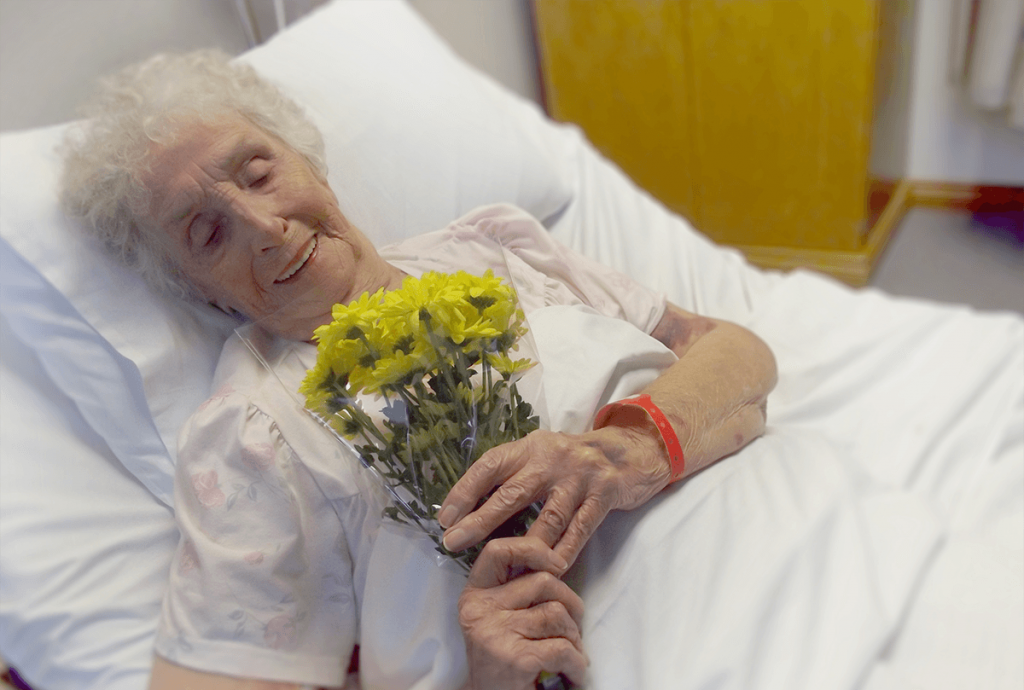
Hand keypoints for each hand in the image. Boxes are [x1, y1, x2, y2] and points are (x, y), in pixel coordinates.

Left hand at [440, 425, 671, 566]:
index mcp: (530, 447)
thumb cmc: (572, 461)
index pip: (490, 466)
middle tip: (454, 542)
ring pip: (548, 517)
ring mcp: (579, 477)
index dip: (464, 490)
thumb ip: (513, 474)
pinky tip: (549, 569)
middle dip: (481, 521)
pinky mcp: (603, 495)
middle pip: (512, 493)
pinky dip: (565, 551)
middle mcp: (552, 458)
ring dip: (525, 545)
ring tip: (505, 567)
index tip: (444, 518)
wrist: (628, 452)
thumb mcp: (540, 455)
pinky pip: (580, 529)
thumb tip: (469, 508)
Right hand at [459, 537, 586, 689]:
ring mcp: (495, 633)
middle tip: (573, 629)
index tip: (558, 564)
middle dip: (571, 604)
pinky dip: (577, 663)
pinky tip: (572, 674)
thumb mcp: (500, 618)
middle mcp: (479, 611)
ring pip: (557, 613)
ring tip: (571, 654)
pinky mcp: (515, 659)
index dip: (532, 548)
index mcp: (474, 595)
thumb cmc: (505, 662)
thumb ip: (518, 589)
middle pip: (543, 581)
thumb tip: (557, 557)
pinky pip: (563, 647)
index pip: (498, 551)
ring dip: (574, 637)